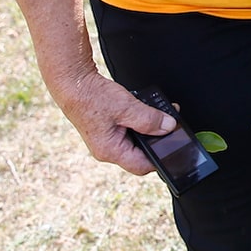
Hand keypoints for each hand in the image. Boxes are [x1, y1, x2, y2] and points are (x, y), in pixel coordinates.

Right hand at [50, 71, 176, 175]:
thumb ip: (149, 119)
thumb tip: (169, 127)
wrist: (74, 84)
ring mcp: (107, 140)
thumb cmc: (93, 97)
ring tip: (163, 114)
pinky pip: (130, 130)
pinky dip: (141, 121)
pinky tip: (148, 110)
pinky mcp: (108, 130)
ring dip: (151, 128)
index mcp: (110, 151)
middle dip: (158, 139)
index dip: (161, 158)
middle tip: (172, 126)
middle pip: (141, 153)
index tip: (176, 148)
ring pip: (137, 140)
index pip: (141, 166)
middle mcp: (108, 149)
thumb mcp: (126, 108)